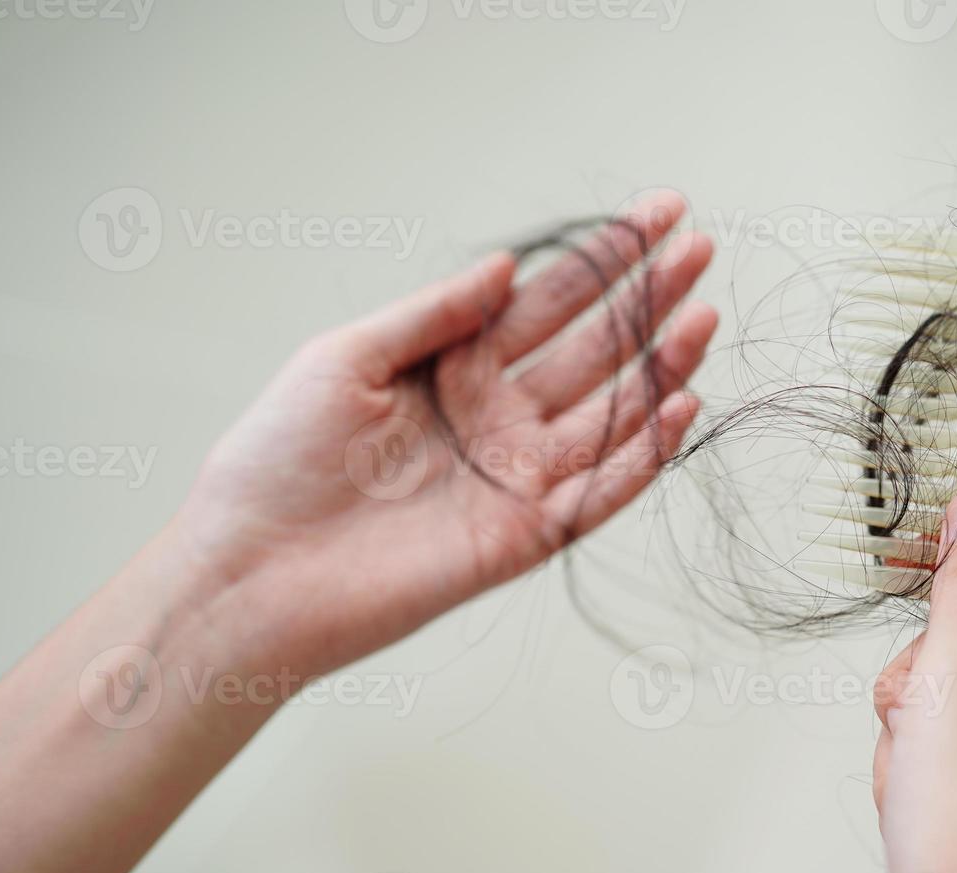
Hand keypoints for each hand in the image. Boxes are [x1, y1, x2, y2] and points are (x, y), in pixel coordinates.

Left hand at [175, 192, 715, 677]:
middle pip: (593, 350)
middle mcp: (496, 418)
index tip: (659, 215)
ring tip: (704, 317)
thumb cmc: (277, 462)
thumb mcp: (344, 357)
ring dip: (661, 367)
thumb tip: (506, 264)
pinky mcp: (525, 536)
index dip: (605, 259)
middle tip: (700, 251)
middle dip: (648, 300)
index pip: (549, 302)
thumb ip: (435, 313)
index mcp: (455, 368)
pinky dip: (645, 454)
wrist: (253, 572)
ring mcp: (517, 476)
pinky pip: (601, 491)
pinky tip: (681, 406)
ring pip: (611, 414)